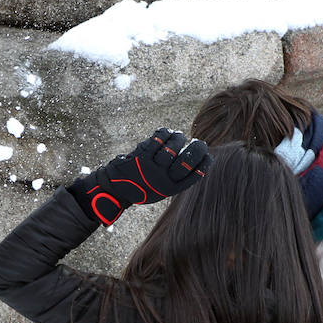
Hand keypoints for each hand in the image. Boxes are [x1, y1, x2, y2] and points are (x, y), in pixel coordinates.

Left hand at [68, 128, 211, 224]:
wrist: (115, 188)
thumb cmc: (141, 187)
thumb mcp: (160, 189)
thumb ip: (176, 178)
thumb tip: (196, 159)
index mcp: (170, 189)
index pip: (195, 175)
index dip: (204, 162)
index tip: (207, 154)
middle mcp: (163, 179)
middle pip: (187, 160)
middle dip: (197, 148)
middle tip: (198, 142)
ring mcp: (152, 167)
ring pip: (173, 146)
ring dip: (178, 138)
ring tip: (178, 137)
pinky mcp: (142, 156)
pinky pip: (159, 138)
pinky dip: (165, 133)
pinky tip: (166, 134)